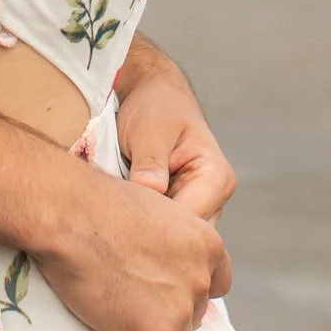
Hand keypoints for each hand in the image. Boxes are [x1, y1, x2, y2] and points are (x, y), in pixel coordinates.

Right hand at [36, 166, 230, 330]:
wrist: (70, 217)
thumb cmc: (101, 205)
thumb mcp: (156, 206)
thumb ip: (172, 238)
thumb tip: (162, 258)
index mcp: (207, 243)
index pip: (216, 282)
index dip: (189, 286)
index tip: (165, 285)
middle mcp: (200, 279)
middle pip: (195, 312)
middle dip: (169, 308)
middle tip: (133, 296)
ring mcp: (179, 310)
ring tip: (121, 312)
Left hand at [115, 36, 236, 222]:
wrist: (153, 92)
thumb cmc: (155, 105)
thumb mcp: (150, 129)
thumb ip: (151, 161)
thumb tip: (150, 190)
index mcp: (216, 178)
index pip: (190, 223)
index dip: (157, 228)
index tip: (122, 224)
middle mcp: (214, 197)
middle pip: (185, 238)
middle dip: (151, 235)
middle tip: (113, 226)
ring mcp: (199, 205)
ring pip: (174, 238)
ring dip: (147, 231)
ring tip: (117, 219)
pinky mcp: (180, 206)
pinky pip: (164, 229)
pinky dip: (145, 225)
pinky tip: (123, 216)